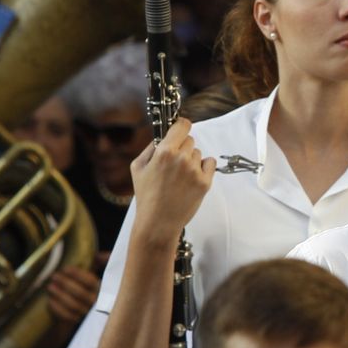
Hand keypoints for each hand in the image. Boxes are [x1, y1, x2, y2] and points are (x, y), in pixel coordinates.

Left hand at [44, 265, 100, 325]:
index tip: (65, 268)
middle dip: (65, 283)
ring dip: (60, 295)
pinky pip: (68, 317)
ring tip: (50, 287)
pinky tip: (50, 301)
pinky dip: (58, 308)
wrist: (93, 311)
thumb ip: (105, 263)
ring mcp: (88, 314)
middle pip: (80, 293)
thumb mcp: (104, 274)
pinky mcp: (79, 322)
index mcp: (104, 289)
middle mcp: (97, 303)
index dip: (77, 274)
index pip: (91, 282)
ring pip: (73, 305)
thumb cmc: (96, 287)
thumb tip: (98, 255)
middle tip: (54, 276)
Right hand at [128, 117, 215, 234]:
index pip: (182, 125)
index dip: (181, 126)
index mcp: (164, 152)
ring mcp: (194, 171)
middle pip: (190, 140)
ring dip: (191, 160)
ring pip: (198, 153)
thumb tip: (162, 136)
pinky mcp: (205, 182)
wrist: (158, 222)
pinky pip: (210, 163)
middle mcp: (181, 158)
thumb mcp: (138, 168)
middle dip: (183, 148)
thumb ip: (150, 148)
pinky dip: (204, 168)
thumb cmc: (146, 196)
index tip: (180, 130)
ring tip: (179, 177)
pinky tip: (192, 178)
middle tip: (174, 165)